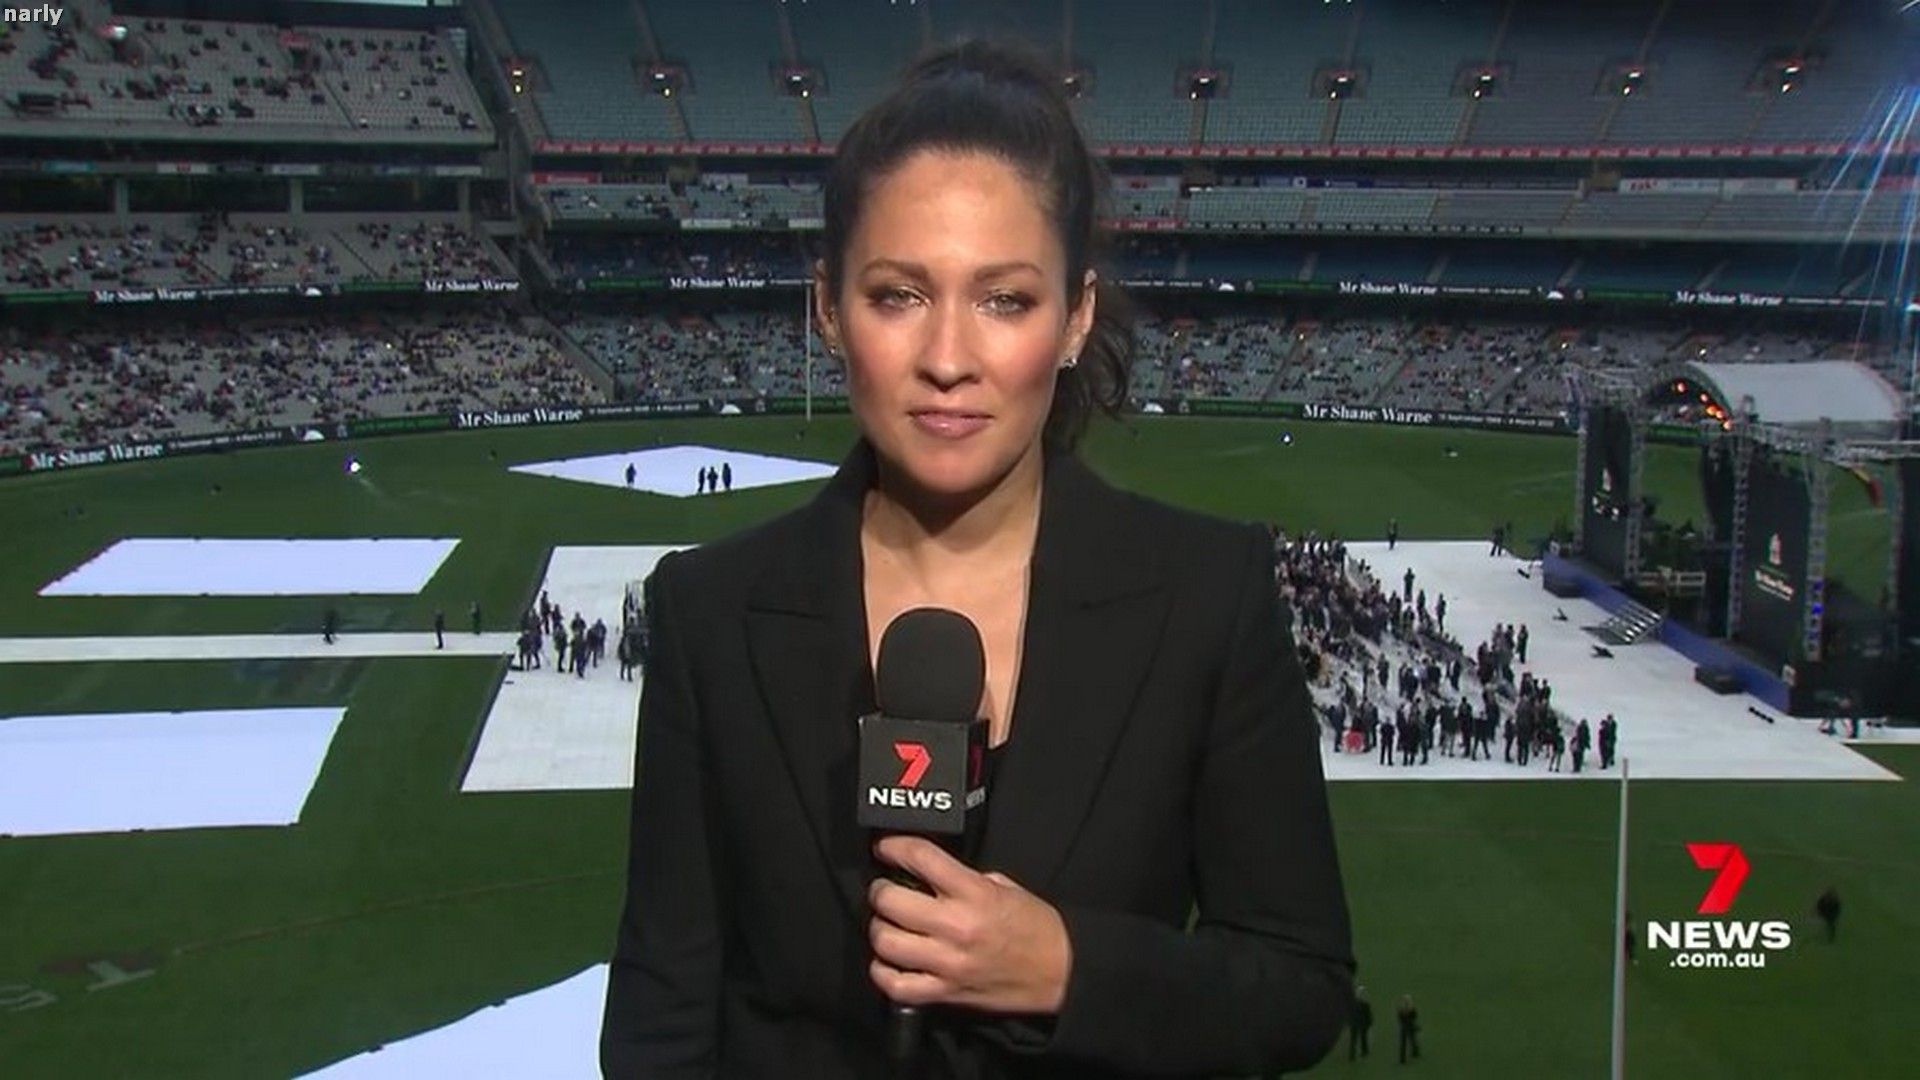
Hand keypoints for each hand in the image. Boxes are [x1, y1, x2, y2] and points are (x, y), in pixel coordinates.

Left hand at [867, 835, 1070, 1015]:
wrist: (1060, 973)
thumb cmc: (1037, 929)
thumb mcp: (1007, 887)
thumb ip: (968, 879)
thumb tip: (932, 876)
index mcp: (975, 894)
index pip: (921, 858)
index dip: (894, 846)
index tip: (885, 847)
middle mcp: (956, 926)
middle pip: (891, 901)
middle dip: (880, 891)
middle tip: (884, 889)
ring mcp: (947, 962)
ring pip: (886, 942)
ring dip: (879, 929)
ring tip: (887, 924)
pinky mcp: (945, 992)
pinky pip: (896, 985)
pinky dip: (882, 972)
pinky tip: (888, 960)